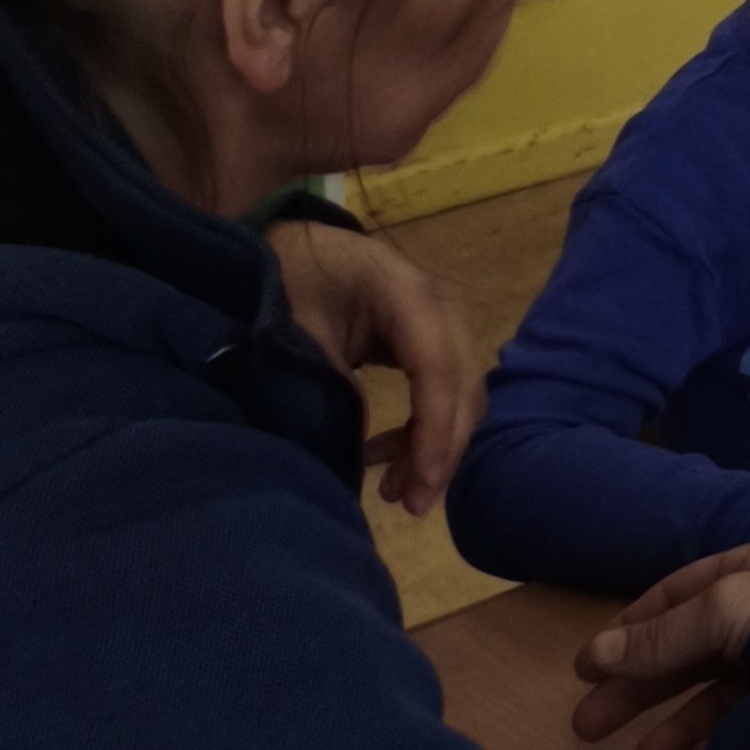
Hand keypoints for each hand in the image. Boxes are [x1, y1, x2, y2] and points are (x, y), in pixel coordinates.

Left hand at [266, 217, 479, 514]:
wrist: (294, 245)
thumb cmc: (288, 280)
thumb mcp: (297, 331)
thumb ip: (329, 385)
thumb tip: (353, 456)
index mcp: (407, 292)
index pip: (436, 370)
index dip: (433, 434)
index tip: (419, 489)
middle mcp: (443, 302)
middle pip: (461, 388)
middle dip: (440, 451)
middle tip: (408, 504)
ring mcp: (446, 319)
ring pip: (460, 395)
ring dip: (435, 446)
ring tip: (393, 490)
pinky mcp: (436, 338)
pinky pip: (445, 389)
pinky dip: (424, 429)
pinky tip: (385, 454)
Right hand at [571, 537, 749, 749]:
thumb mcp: (719, 611)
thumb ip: (660, 636)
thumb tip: (597, 655)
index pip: (681, 593)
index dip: (632, 627)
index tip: (588, 665)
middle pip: (690, 647)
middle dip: (639, 687)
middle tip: (587, 726)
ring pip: (718, 691)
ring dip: (676, 724)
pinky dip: (718, 739)